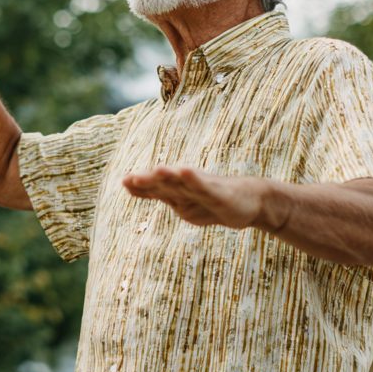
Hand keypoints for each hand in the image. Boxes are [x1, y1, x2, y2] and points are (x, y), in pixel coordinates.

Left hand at [122, 166, 281, 230]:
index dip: (140, 186)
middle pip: (166, 182)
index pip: (155, 187)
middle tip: (132, 178)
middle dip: (150, 180)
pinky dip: (196, 180)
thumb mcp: (181, 201)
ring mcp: (204, 187)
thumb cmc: (211, 200)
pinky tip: (187, 172)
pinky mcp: (219, 193)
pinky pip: (206, 187)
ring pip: (185, 181)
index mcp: (177, 188)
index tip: (123, 182)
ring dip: (172, 175)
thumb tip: (129, 186)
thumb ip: (157, 193)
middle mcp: (188, 184)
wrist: (249, 201)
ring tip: (159, 170)